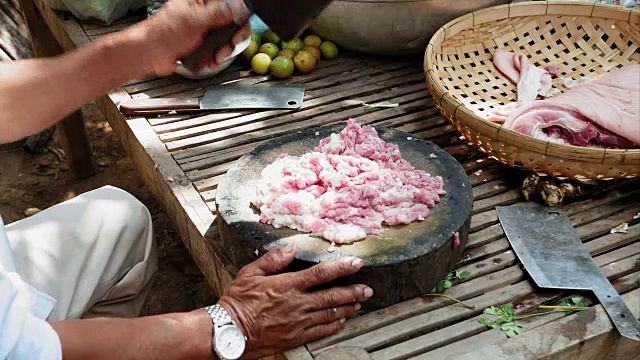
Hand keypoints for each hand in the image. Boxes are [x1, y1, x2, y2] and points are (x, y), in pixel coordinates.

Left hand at [137, 0, 250, 75]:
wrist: (150, 55)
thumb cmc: (163, 34)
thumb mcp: (196, 20)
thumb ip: (219, 12)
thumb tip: (239, 6)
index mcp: (200, 1)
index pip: (228, 4)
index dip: (238, 16)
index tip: (239, 28)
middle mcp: (202, 12)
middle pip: (231, 22)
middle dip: (232, 38)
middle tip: (230, 46)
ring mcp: (202, 28)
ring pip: (225, 38)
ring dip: (224, 50)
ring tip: (217, 57)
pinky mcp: (201, 43)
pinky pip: (216, 49)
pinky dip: (216, 56)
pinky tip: (211, 60)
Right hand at [218, 244, 372, 358]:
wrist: (229, 332)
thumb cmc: (237, 302)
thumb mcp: (250, 273)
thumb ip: (273, 260)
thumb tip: (291, 248)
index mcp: (287, 285)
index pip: (321, 274)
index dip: (342, 267)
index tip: (357, 263)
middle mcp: (297, 304)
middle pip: (332, 296)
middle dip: (353, 292)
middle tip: (368, 289)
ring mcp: (298, 322)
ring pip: (330, 314)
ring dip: (348, 308)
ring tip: (359, 304)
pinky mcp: (296, 337)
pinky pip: (320, 331)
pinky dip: (334, 325)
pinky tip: (341, 321)